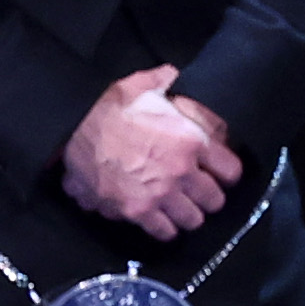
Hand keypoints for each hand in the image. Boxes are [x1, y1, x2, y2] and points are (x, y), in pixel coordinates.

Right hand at [60, 66, 242, 239]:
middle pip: (214, 200)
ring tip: (181, 208)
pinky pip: (163, 231)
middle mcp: (181, 171)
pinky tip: (161, 220)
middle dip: (209, 197)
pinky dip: (164, 228)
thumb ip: (166, 82)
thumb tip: (173, 74)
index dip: (228, 174)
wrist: (73, 126)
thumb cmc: (109, 105)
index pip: (231, 170)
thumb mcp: (144, 86)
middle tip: (200, 193)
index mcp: (191, 140)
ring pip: (192, 220)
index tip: (221, 174)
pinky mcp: (136, 211)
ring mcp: (159, 194)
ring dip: (188, 215)